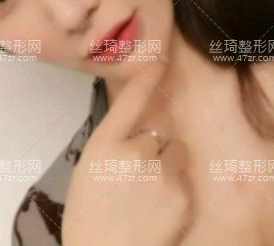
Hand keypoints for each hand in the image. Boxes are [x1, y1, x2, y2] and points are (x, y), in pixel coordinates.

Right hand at [62, 74, 193, 245]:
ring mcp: (161, 174)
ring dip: (169, 160)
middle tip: (146, 159)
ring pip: (178, 149)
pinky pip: (185, 177)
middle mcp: (134, 151)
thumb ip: (112, 143)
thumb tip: (135, 128)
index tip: (160, 59)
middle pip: (162, 123)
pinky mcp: (182, 196)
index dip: (147, 77)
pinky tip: (160, 207)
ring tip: (153, 188)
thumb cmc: (88, 214)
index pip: (130, 100)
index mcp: (104, 144)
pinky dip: (176, 186)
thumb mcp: (89, 168)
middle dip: (158, 135)